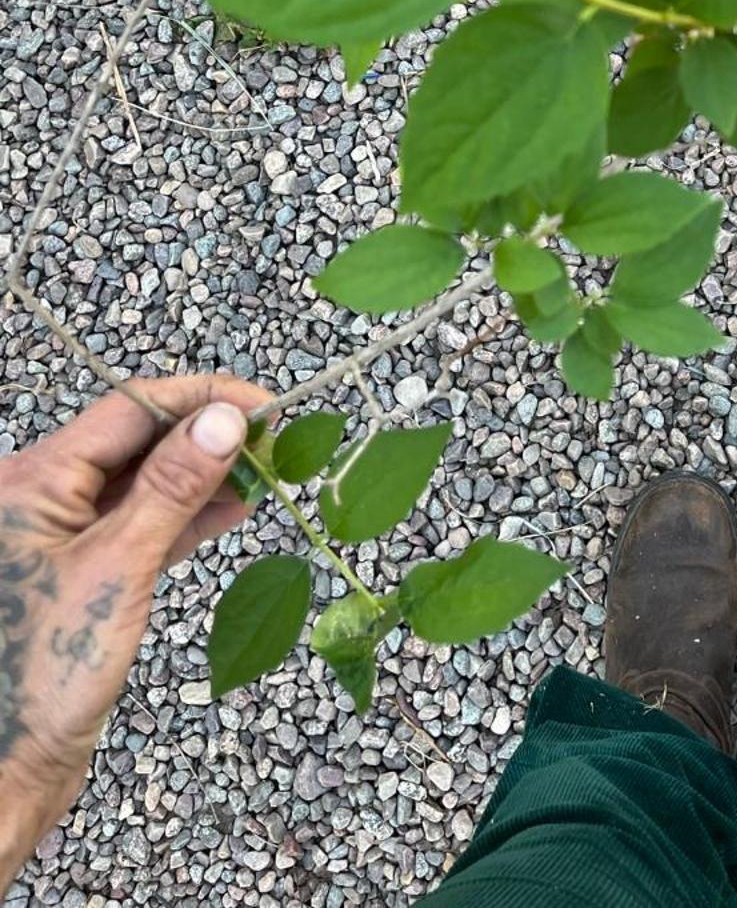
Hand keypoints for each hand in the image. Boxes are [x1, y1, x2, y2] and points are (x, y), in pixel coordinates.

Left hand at [0, 373, 270, 881]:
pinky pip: (144, 520)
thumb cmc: (44, 677)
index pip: (132, 408)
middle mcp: (44, 496)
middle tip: (276, 438)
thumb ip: (172, 487)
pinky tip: (235, 506)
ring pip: (146, 479)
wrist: (9, 771)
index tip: (265, 407)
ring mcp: (63, 534)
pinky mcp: (84, 570)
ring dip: (205, 472)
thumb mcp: (118, 569)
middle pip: (139, 438)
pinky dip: (189, 512)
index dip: (203, 398)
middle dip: (208, 432)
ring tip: (269, 469)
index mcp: (33, 481)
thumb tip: (223, 419)